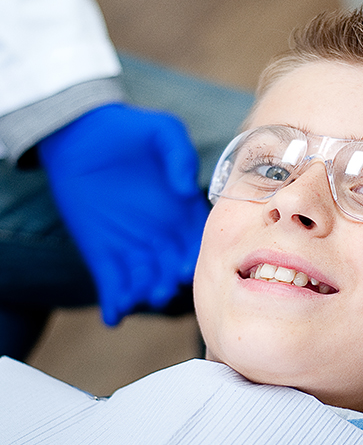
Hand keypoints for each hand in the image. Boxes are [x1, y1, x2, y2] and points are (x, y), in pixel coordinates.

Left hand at [38, 103, 208, 324]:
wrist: (82, 134)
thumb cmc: (129, 130)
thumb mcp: (162, 131)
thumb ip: (179, 154)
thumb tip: (186, 188)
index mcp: (185, 212)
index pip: (198, 241)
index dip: (195, 256)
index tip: (187, 265)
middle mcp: (165, 235)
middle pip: (174, 268)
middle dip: (170, 282)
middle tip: (163, 286)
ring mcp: (134, 246)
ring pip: (145, 281)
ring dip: (144, 295)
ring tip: (139, 298)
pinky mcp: (103, 254)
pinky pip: (112, 284)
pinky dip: (114, 303)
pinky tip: (113, 314)